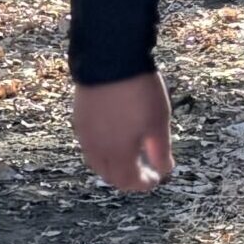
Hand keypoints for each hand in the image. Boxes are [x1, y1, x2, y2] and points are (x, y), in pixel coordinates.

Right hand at [73, 72, 174, 191]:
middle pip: (110, 175)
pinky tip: (113, 139)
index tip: (155, 179)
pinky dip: (101, 151)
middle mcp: (97, 148)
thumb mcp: (158, 123)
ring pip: (96, 161)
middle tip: (144, 171)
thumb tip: (164, 170)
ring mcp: (85, 133)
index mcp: (118, 153)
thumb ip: (160, 151)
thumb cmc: (139, 92)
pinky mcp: (79, 117)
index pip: (128, 181)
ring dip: (113, 166)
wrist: (110, 60)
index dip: (142, 184)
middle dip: (127, 178)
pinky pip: (89, 145)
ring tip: (129, 157)